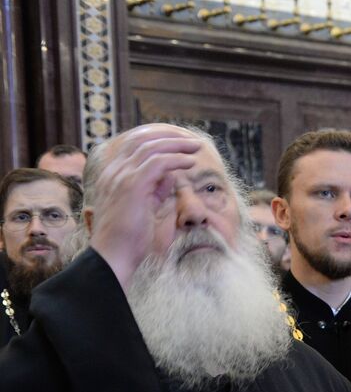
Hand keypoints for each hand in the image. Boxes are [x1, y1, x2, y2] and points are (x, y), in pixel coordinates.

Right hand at [86, 125, 203, 290]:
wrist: (115, 255)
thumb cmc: (130, 237)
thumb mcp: (145, 206)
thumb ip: (155, 188)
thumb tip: (171, 174)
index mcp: (113, 174)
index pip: (134, 144)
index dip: (157, 138)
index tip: (179, 141)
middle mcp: (114, 171)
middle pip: (142, 139)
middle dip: (169, 136)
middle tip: (192, 140)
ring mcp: (121, 176)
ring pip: (151, 148)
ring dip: (177, 145)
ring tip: (196, 147)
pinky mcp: (132, 185)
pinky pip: (157, 163)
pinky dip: (176, 159)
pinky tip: (190, 162)